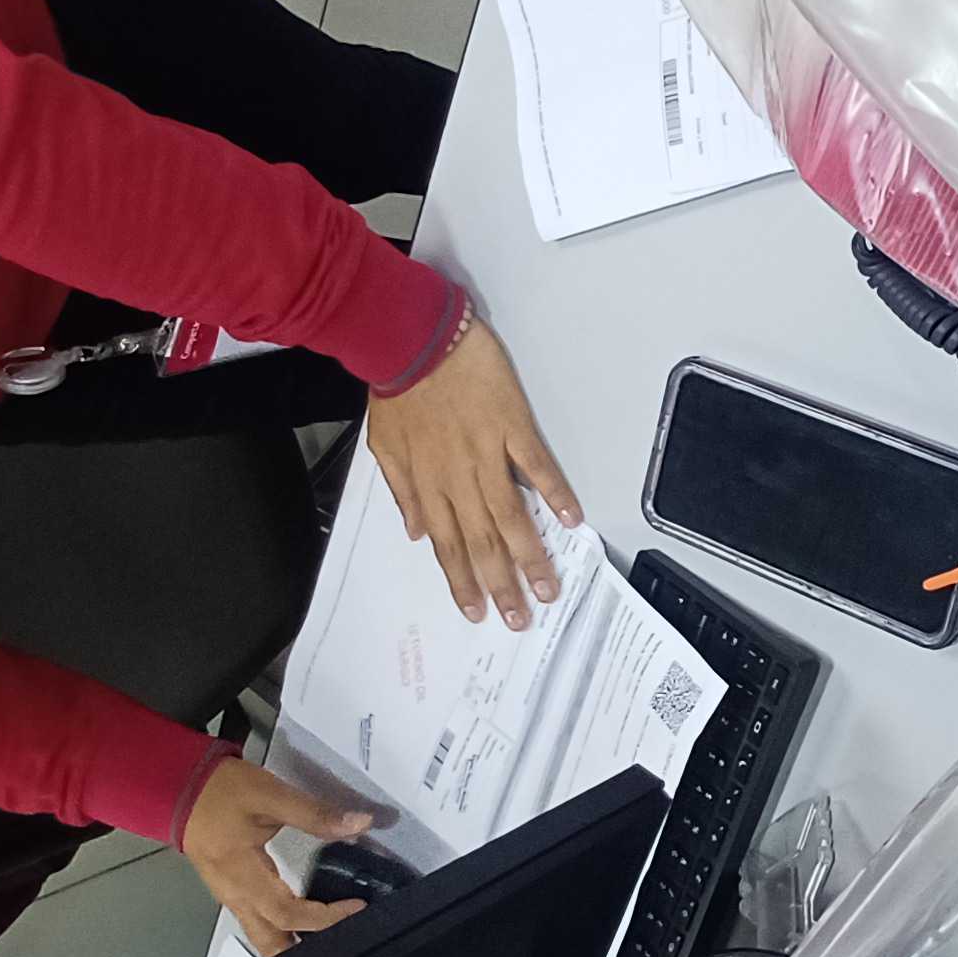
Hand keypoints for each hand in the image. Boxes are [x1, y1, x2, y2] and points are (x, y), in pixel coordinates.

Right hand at [180, 753, 374, 955]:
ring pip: (264, 938)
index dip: (325, 918)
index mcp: (244, 877)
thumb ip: (315, 814)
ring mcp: (231, 897)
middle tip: (341, 942)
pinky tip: (303, 922)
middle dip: (306, 952)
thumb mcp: (271, 795)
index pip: (289, 914)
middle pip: (272, 945)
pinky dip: (284, 930)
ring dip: (293, 945)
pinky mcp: (232, 891)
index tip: (355, 909)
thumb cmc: (219, 792)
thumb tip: (358, 824)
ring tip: (327, 938)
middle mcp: (236, 896)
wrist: (179, 788)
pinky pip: (259, 923)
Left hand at [365, 316, 582, 629]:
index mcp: (428, 483)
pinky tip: (572, 520)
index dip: (463, 581)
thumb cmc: (398, 388)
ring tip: (551, 587)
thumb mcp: (385, 444)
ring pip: (512, 516)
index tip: (478, 612)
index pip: (448, 544)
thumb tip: (416, 531)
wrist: (411, 338)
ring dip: (532, 555)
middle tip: (522, 618)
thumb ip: (403, 490)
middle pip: (483, 541)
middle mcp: (458, 477)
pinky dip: (555, 494)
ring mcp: (488, 453)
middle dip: (502, 584)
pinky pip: (536, 467)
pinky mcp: (512, 426)